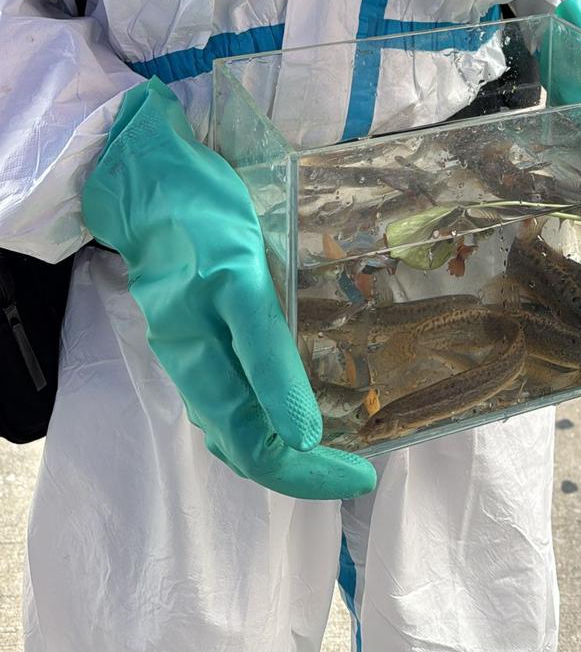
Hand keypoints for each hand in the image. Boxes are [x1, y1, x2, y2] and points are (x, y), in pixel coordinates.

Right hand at [82, 78, 375, 498]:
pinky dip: (266, 413)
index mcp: (204, 367)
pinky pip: (231, 394)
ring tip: (337, 445)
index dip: (310, 473)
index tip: (363, 475)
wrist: (146, 176)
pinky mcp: (196, 330)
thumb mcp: (240, 280)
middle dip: (304, 469)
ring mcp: (192, 353)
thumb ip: (266, 354)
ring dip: (285, 447)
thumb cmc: (199, 220)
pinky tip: (291, 399)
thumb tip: (302, 435)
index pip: (258, 449)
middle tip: (361, 467)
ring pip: (236, 426)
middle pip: (246, 447)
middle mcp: (195, 372)